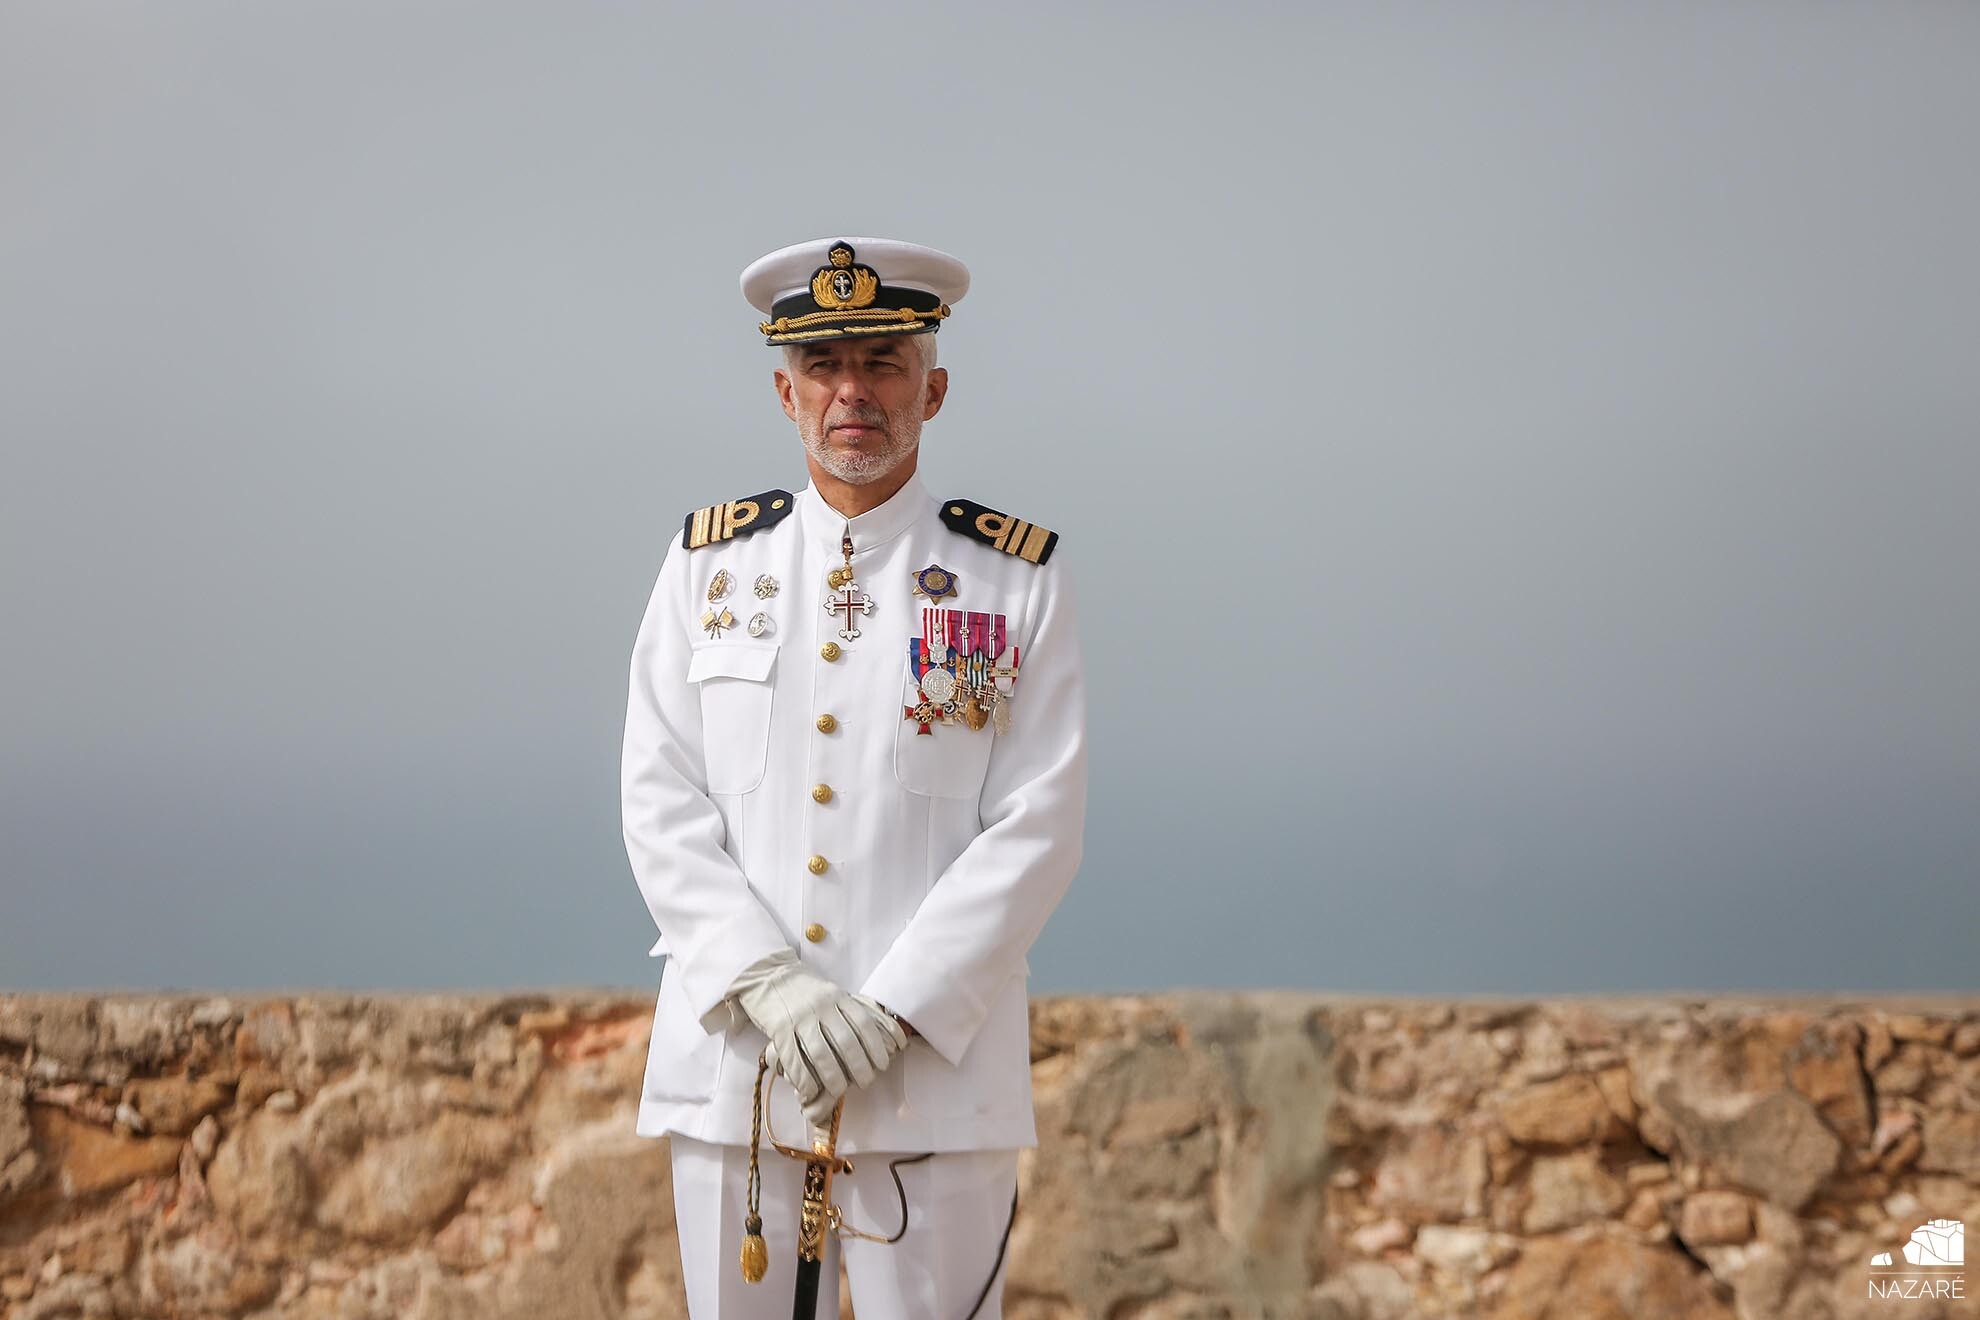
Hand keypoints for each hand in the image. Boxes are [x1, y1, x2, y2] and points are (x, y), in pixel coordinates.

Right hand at [779, 992, 906, 1131]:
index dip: (876, 1047)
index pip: (864, 1023)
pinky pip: (793, 1058)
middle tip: (865, 1083)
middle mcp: (821, 1006)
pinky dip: (803, 1079)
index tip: (883, 1065)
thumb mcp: (830, 992)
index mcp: (837, 996)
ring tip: (839, 1090)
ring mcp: (799, 1017)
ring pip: (821, 1053)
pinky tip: (809, 1091)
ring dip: (833, 1078)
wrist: (767, 975)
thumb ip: (847, 1010)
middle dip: (859, 1067)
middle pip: (846, 1041)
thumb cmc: (804, 989)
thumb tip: (876, 1036)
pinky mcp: (778, 1028)